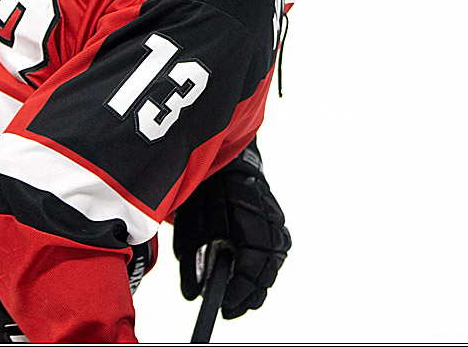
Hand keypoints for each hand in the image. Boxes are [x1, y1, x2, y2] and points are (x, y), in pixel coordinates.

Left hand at [173, 141, 290, 318]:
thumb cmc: (206, 190)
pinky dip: (263, 268)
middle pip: (267, 271)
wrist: (225, 157)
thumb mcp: (191, 225)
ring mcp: (276, 222)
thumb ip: (191, 261)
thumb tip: (193, 293)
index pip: (252, 267)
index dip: (239, 290)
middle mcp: (270, 223)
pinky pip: (274, 252)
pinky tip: (250, 278)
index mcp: (250, 221)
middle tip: (231, 309)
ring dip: (258, 283)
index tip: (225, 307)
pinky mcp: (275, 222)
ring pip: (274, 263)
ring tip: (240, 299)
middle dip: (249, 294)